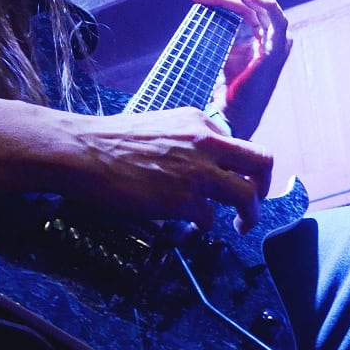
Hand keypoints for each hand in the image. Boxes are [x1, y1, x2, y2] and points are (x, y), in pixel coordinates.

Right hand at [62, 106, 273, 231]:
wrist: (84, 151)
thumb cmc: (111, 140)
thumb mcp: (161, 125)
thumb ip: (188, 140)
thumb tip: (204, 163)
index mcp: (199, 123)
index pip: (240, 145)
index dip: (243, 167)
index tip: (237, 180)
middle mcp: (205, 143)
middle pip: (261, 163)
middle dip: (265, 186)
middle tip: (257, 202)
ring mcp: (197, 172)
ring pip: (247, 195)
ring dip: (249, 215)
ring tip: (241, 226)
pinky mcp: (183, 199)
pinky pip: (210, 218)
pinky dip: (204, 223)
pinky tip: (190, 222)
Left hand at [190, 0, 290, 141]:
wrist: (229, 115)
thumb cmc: (225, 89)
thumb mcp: (221, 52)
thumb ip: (222, 30)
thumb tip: (208, 9)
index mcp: (260, 36)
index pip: (246, 5)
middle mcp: (270, 36)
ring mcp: (276, 43)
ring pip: (265, 3)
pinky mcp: (277, 51)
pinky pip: (277, 20)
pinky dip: (267, 4)